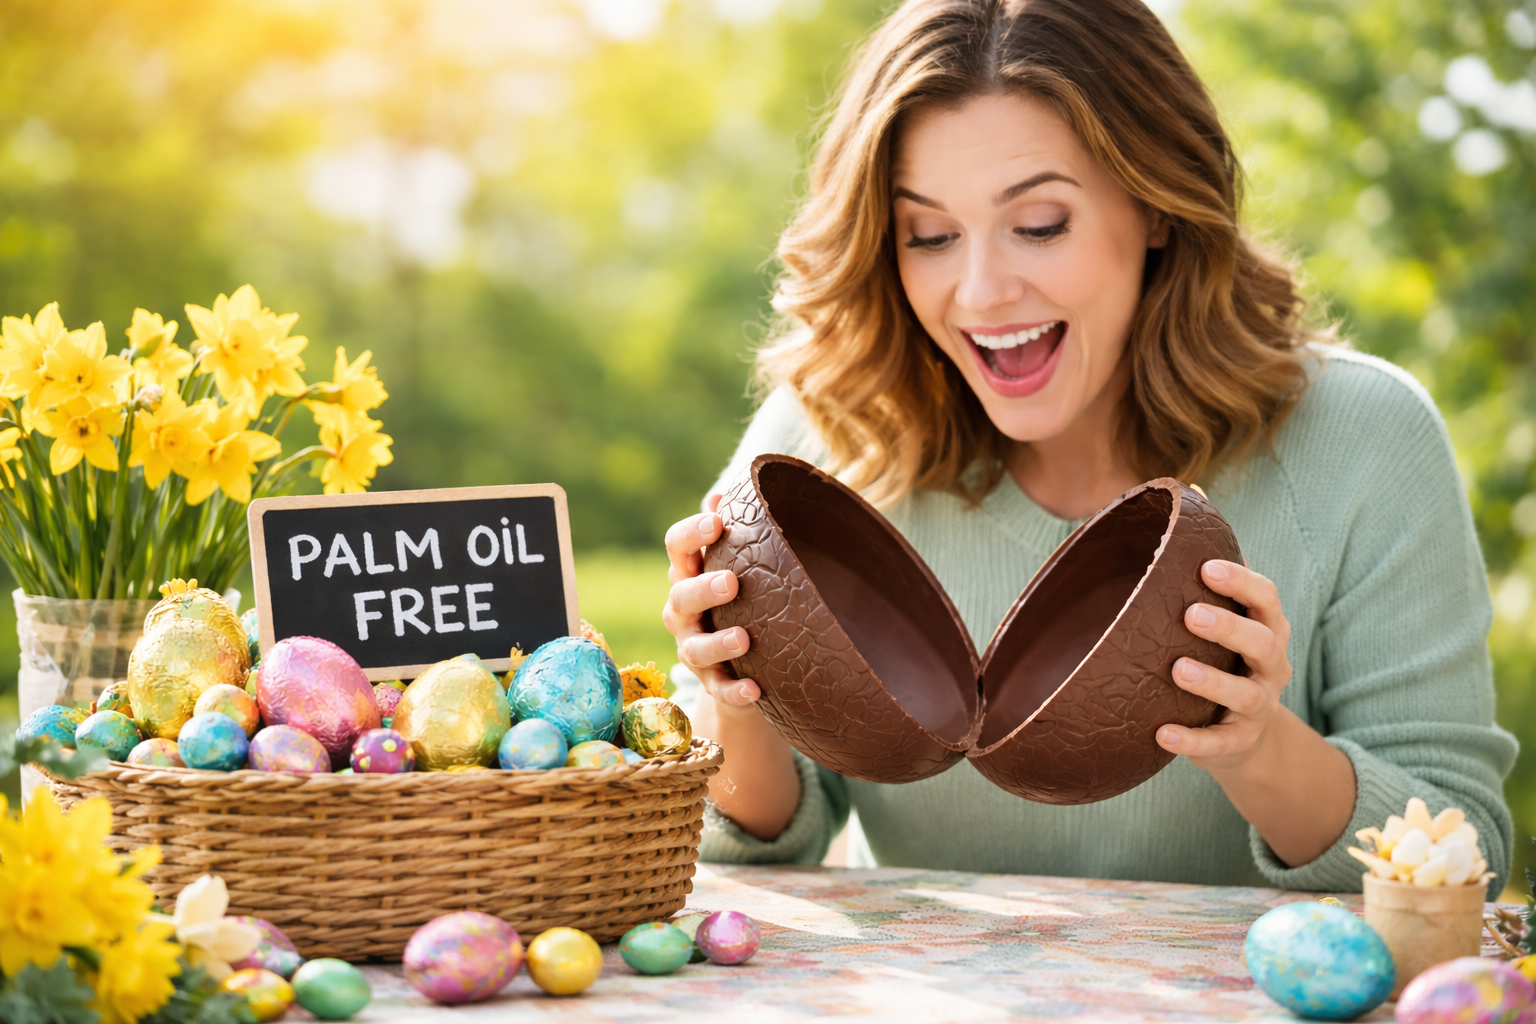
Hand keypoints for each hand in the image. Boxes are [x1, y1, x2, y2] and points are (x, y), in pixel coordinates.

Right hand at [663, 495, 760, 710]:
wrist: (745, 660)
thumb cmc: (741, 597)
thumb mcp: (738, 562)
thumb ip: (736, 530)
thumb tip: (727, 494)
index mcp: (688, 573)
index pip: (677, 547)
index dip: (693, 533)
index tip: (717, 523)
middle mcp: (683, 610)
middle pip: (682, 596)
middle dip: (703, 589)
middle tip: (732, 583)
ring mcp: (694, 648)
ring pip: (695, 647)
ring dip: (718, 643)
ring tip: (744, 639)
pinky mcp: (712, 683)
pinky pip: (719, 689)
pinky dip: (735, 691)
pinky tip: (755, 690)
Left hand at [1156, 559, 1293, 773]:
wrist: (1245, 739)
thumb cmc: (1224, 664)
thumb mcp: (1227, 627)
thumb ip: (1209, 587)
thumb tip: (1185, 512)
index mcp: (1268, 629)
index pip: (1266, 599)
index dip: (1241, 582)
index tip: (1206, 567)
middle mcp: (1271, 666)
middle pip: (1263, 643)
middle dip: (1229, 627)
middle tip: (1190, 615)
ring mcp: (1259, 706)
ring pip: (1246, 694)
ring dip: (1213, 681)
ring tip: (1178, 670)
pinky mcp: (1239, 743)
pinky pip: (1219, 743)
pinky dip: (1192, 740)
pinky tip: (1162, 734)